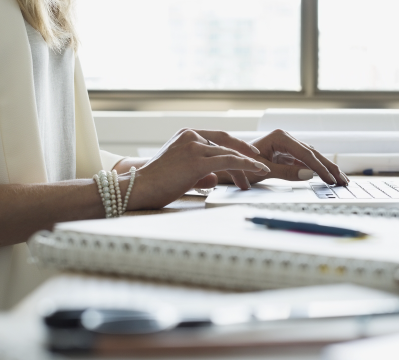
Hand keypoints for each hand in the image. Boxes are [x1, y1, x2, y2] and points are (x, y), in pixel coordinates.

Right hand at [121, 129, 269, 209]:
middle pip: (226, 144)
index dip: (236, 145)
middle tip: (259, 165)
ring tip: (260, 174)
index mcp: (186, 134)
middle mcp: (191, 136)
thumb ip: (200, 172)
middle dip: (245, 155)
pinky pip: (228, 161)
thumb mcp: (181, 172)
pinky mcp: (197, 161)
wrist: (138, 188)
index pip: (218, 138)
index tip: (250, 153)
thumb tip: (215, 179)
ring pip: (229, 153)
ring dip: (247, 165)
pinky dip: (245, 166)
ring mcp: (194, 146)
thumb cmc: (156, 184)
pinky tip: (255, 171)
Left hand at [217, 129, 348, 185]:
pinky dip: (317, 170)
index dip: (320, 168)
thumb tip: (309, 176)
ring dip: (327, 169)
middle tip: (344, 181)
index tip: (331, 179)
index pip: (306, 154)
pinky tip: (328, 178)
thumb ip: (286, 173)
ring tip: (341, 180)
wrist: (230, 164)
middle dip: (330, 168)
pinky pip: (306, 162)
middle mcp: (287, 138)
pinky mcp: (288, 154)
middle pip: (313, 154)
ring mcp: (288, 145)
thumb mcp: (263, 171)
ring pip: (313, 157)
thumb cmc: (241, 165)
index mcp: (281, 137)